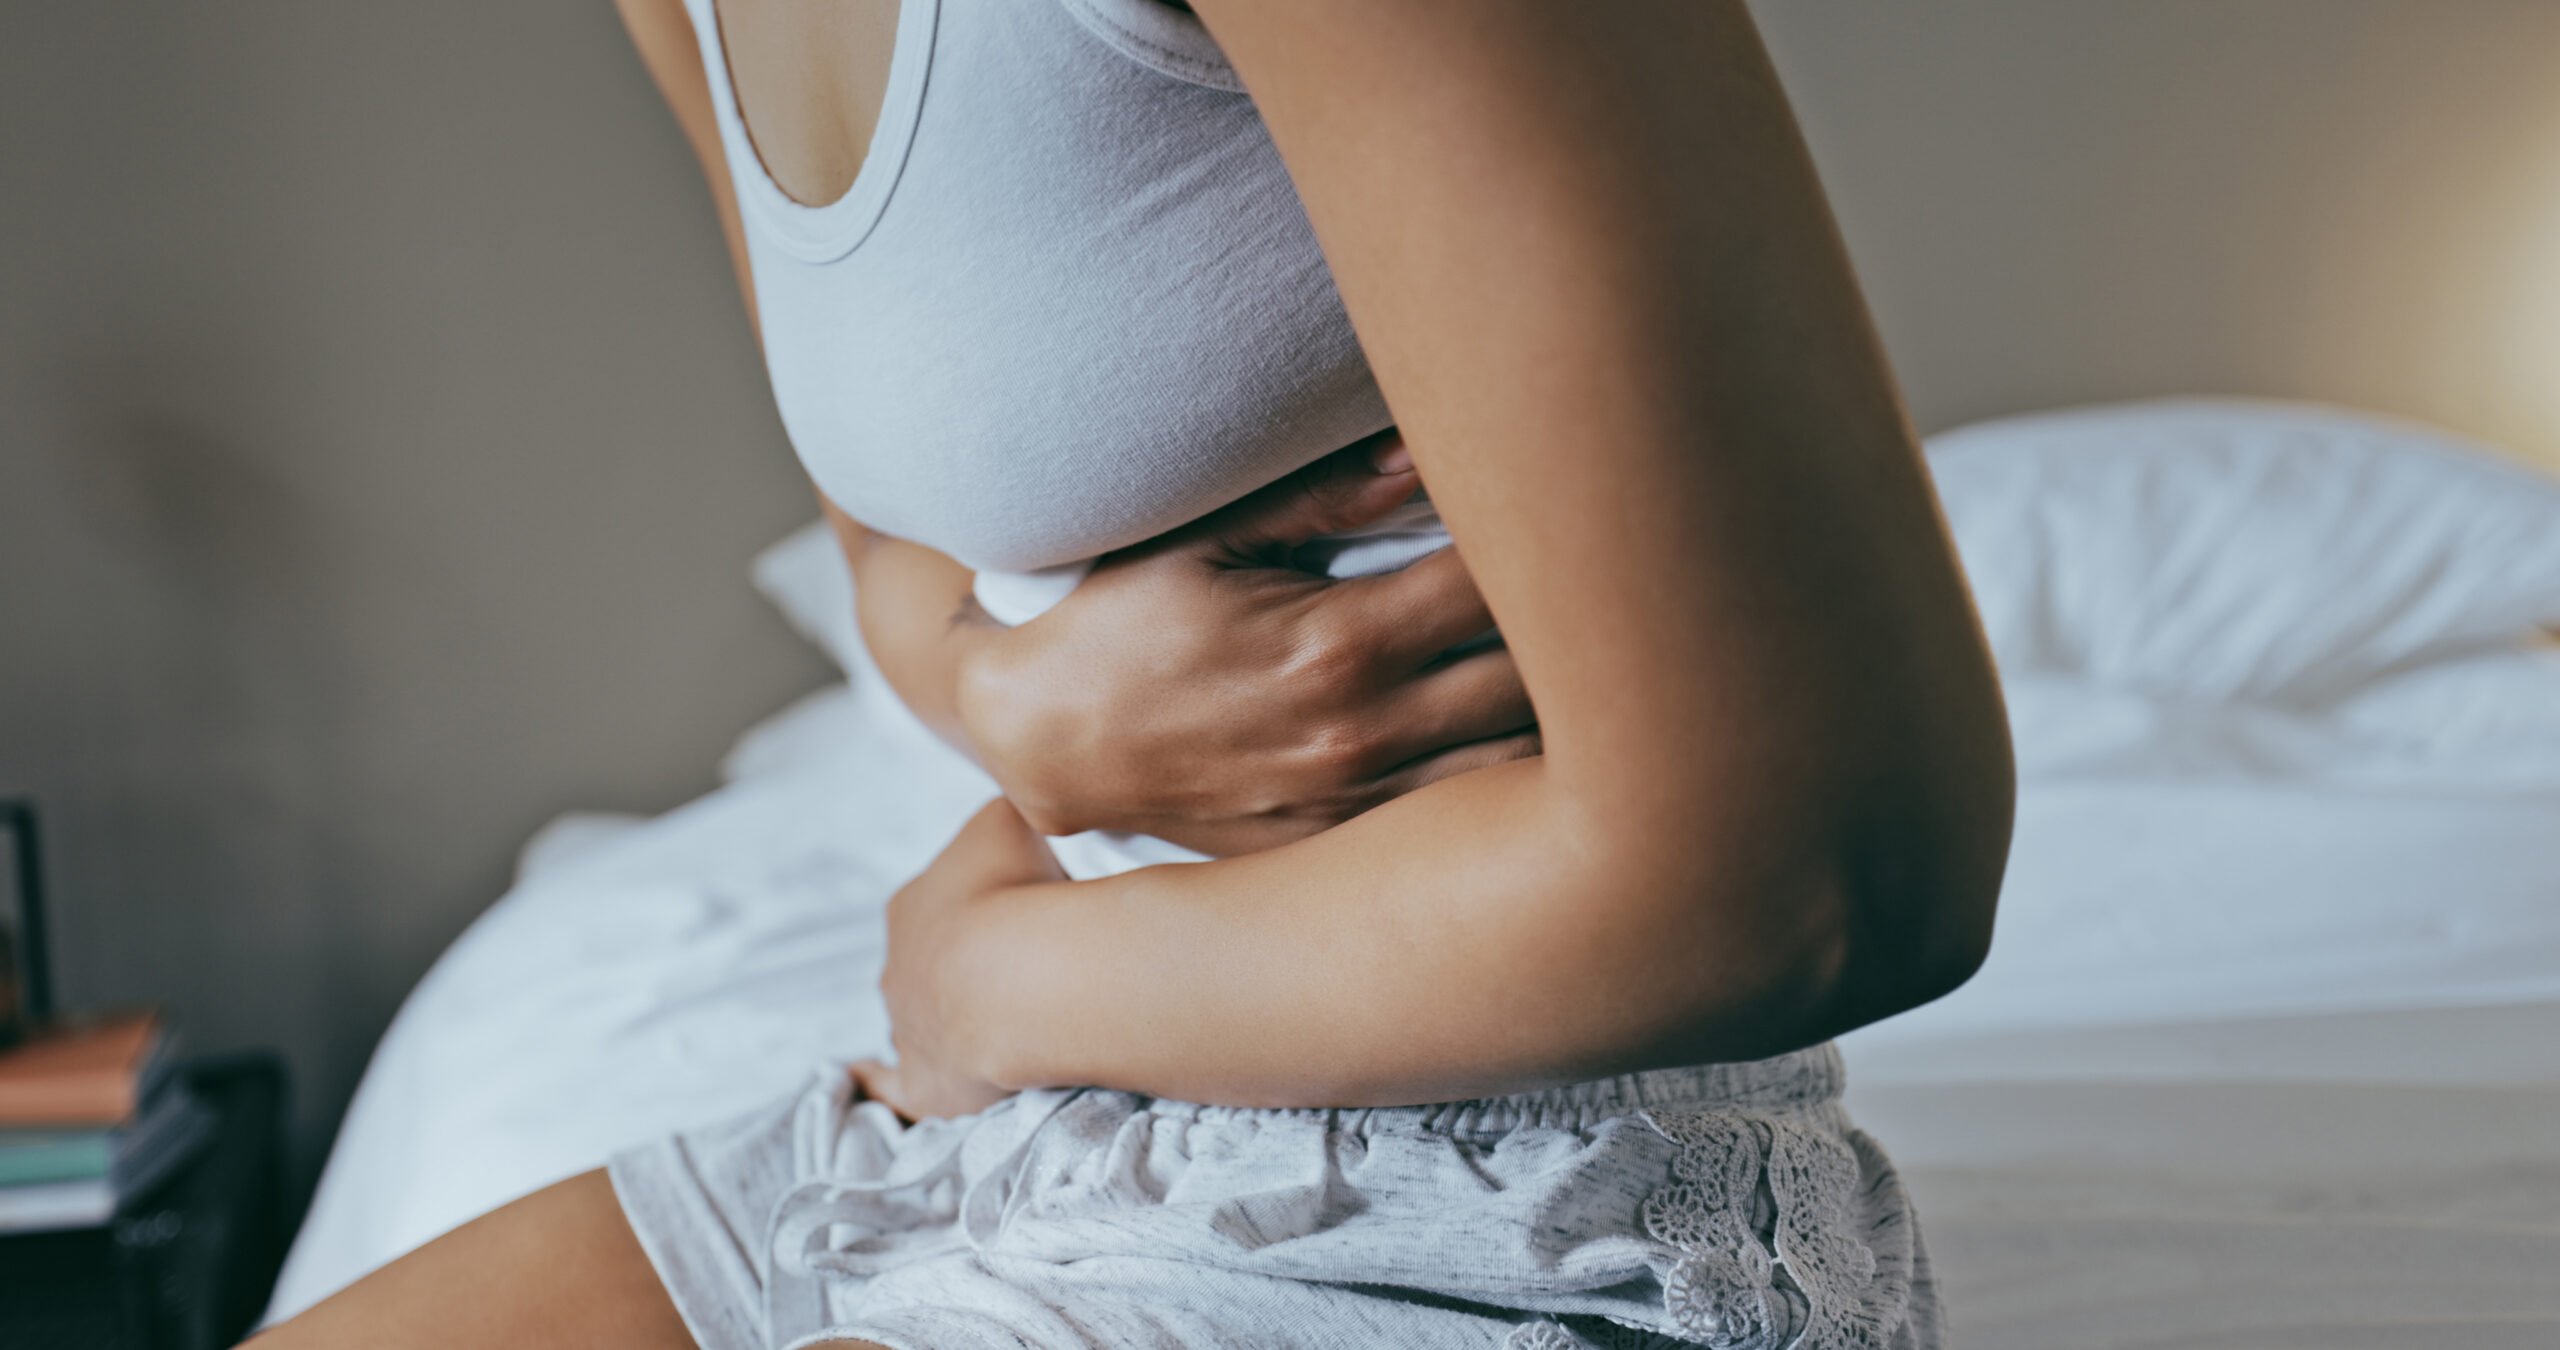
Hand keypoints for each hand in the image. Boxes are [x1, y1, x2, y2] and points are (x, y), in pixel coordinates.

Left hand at [864, 798, 1064, 1120]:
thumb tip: (1012, 830)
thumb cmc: (1015, 889)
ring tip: (1003, 1021)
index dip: (985, 906)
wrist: (1022, 974)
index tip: (1025, 911)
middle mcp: (897, 966)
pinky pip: (894, 1087)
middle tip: (1026, 968)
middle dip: (969, 965)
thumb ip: (1001, 823)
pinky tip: (870, 1081)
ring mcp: (905, 1027)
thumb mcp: (1009, 820)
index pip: (944, 902)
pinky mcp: (924, 1085)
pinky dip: (881, 1084)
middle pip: (931, 963)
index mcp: (911, 904)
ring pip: (919, 1019)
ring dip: (950, 1018)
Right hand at [956, 432, 1539, 855]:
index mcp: (1337, 643)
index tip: (1570, 507)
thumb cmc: (1119, 622)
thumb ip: (1324, 497)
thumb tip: (1426, 449)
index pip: (1499, 587)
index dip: (1549, 541)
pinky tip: (1524, 729)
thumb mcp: (1202, 539)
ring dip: (1563, 710)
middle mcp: (1362, 734)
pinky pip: (1464, 815)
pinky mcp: (1342, 846)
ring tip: (1581, 655)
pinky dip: (1509, 774)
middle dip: (1578, 623)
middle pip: (1537, 679)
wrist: (1040, 743)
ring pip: (1520, 764)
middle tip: (1599, 572)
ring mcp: (1357, 803)